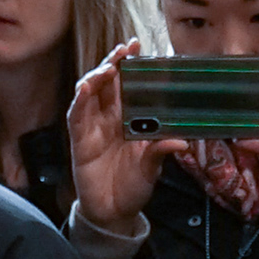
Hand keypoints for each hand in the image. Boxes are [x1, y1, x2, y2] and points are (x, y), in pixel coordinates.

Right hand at [69, 39, 180, 229]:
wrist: (114, 212)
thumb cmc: (133, 187)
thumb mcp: (151, 168)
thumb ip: (160, 152)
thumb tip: (182, 141)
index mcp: (127, 119)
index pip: (126, 85)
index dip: (129, 65)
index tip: (137, 45)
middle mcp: (108, 118)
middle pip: (107, 82)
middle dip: (114, 63)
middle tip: (124, 49)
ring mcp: (92, 126)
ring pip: (90, 92)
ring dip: (97, 77)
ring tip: (109, 68)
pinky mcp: (79, 139)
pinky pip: (77, 115)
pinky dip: (80, 101)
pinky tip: (85, 88)